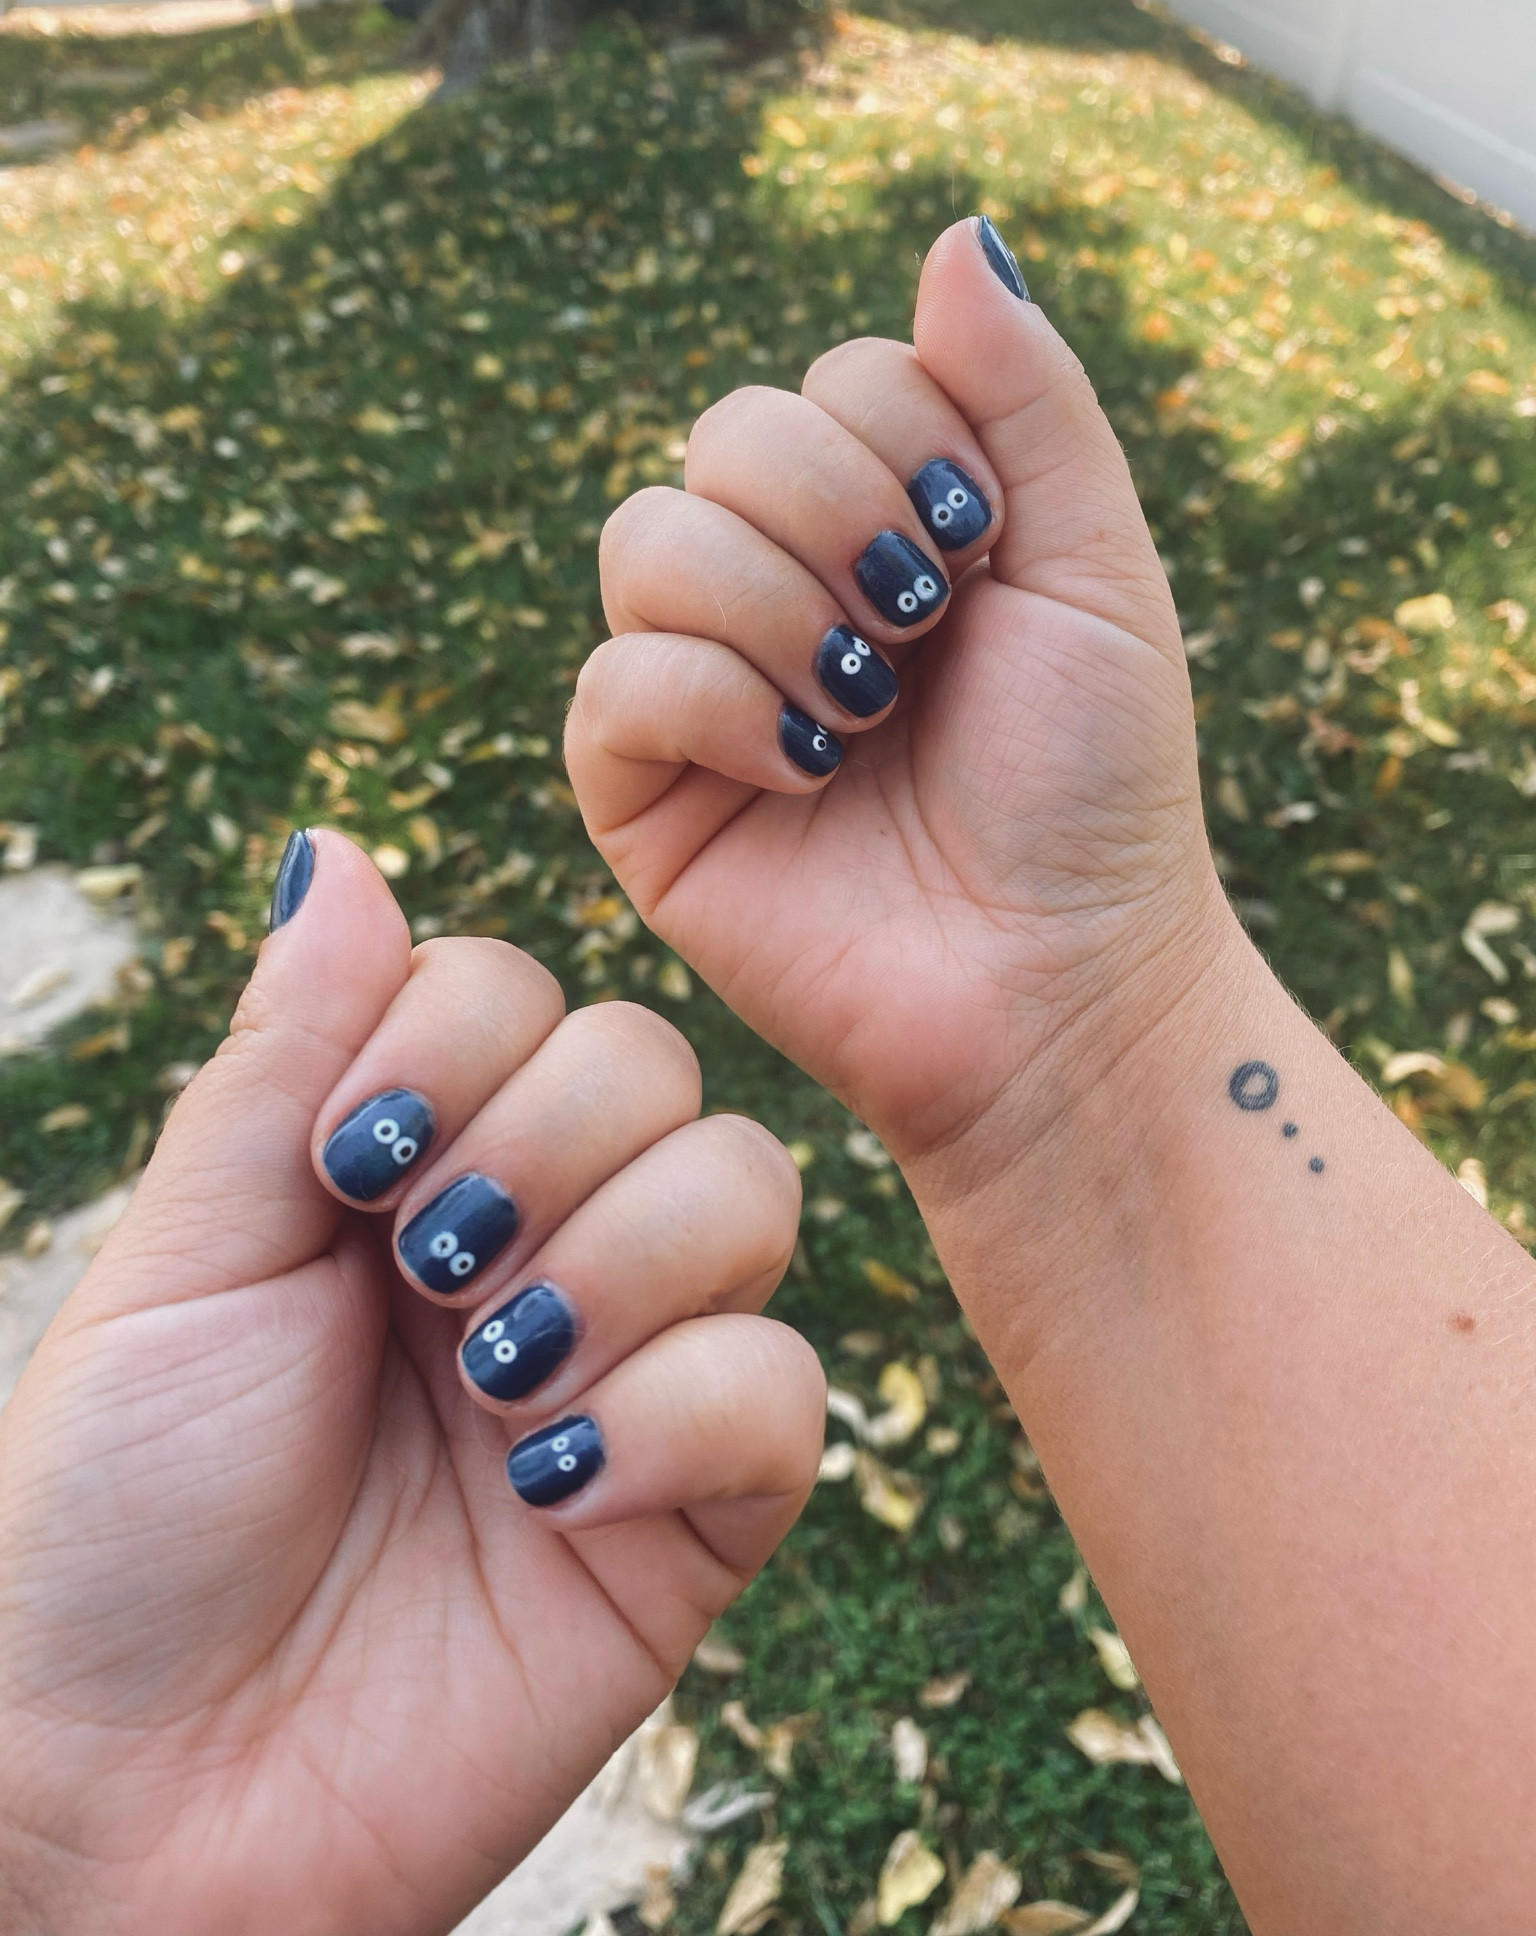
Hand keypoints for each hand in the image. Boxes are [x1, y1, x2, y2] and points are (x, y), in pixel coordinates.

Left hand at [0, 832, 820, 1935]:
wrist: (127, 1800)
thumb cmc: (116, 1518)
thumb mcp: (185, 1255)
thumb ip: (288, 1051)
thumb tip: (334, 843)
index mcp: (408, 1167)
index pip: (520, 989)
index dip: (455, 1038)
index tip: (344, 1161)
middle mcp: (532, 1245)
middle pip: (652, 1066)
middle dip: (544, 1138)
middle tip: (425, 1260)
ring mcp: (622, 1373)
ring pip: (749, 1192)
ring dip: (619, 1255)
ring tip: (492, 1371)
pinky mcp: (691, 1516)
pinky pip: (780, 1393)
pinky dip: (680, 1410)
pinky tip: (552, 1487)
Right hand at [565, 218, 1228, 1194]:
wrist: (1062, 982)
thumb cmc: (1094, 786)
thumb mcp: (1097, 565)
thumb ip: (1027, 396)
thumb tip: (954, 229)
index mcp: (885, 526)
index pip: (834, 379)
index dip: (913, 442)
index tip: (989, 554)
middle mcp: (780, 590)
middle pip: (723, 433)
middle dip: (839, 510)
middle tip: (922, 622)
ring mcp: (702, 691)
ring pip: (645, 539)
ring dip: (777, 607)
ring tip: (867, 705)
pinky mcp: (640, 797)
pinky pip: (615, 683)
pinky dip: (717, 707)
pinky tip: (808, 772)